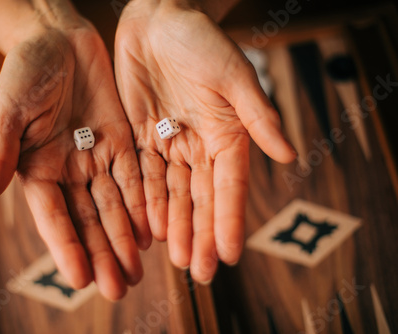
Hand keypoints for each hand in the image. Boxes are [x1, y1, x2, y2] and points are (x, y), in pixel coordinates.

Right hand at [0, 15, 150, 299]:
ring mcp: (95, 156)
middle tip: (118, 288)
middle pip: (88, 220)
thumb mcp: (8, 112)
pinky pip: (133, 177)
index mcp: (37, 169)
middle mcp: (68, 170)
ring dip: (125, 238)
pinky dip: (142, 204)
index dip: (67, 249)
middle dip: (103, 254)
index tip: (81, 281)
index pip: (54, 218)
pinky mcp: (120, 140)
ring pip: (113, 206)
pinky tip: (151, 231)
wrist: (57, 36)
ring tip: (136, 271)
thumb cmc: (25, 70)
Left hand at [115, 0, 295, 282]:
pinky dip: (146, 203)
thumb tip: (289, 156)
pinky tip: (146, 228)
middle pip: (201, 199)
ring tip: (174, 259)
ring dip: (173, 227)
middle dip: (199, 235)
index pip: (230, 187)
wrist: (157, 19)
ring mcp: (170, 144)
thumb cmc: (200, 40)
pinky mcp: (141, 138)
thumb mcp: (233, 75)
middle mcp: (199, 146)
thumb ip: (258, 115)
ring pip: (172, 194)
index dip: (228, 221)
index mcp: (227, 135)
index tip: (228, 255)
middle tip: (197, 271)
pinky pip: (144, 177)